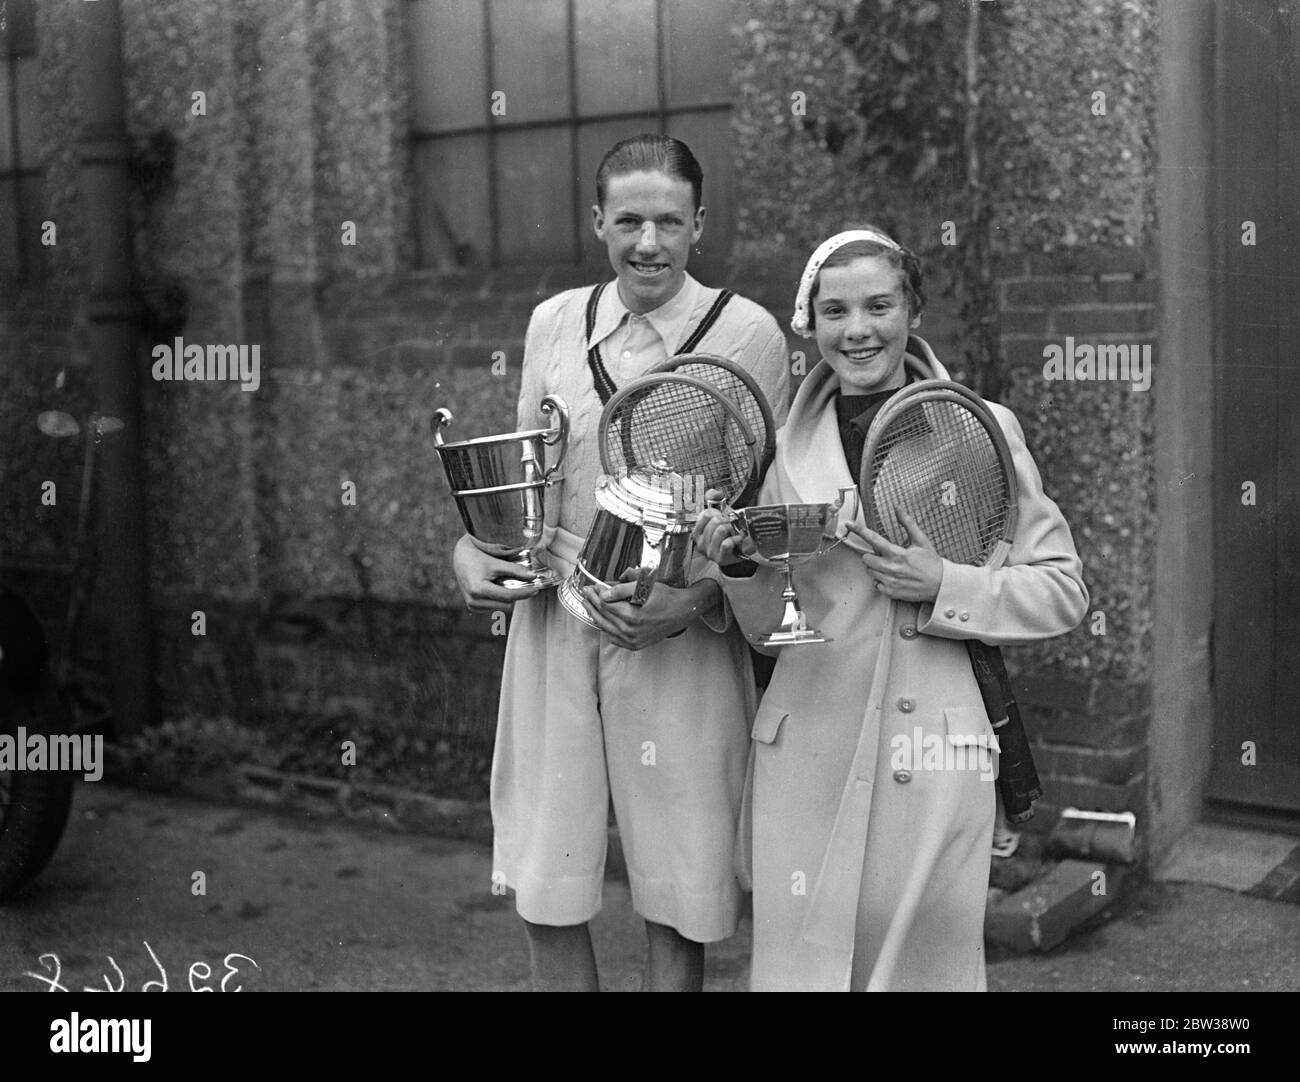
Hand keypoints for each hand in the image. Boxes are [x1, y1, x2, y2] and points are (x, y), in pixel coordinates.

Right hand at [452, 534, 542, 612]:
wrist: (461, 557)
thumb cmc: (477, 557)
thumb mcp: (496, 563)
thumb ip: (515, 570)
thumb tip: (533, 576)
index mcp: (478, 590)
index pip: (508, 596)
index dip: (524, 593)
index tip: (536, 589)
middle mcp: (474, 601)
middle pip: (506, 604)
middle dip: (515, 595)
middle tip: (521, 583)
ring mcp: (473, 606)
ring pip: (501, 607)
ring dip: (507, 597)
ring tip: (502, 582)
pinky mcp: (473, 608)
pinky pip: (494, 606)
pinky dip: (499, 599)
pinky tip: (494, 587)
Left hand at [580, 575, 719, 650]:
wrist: (682, 611)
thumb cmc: (666, 597)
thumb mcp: (645, 586)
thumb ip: (622, 589)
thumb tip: (604, 593)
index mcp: (632, 616)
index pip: (605, 604)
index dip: (596, 594)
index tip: (591, 586)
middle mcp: (630, 631)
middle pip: (603, 616)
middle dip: (592, 603)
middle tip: (586, 594)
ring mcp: (632, 640)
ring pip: (606, 628)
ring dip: (595, 615)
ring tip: (589, 605)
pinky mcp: (635, 645)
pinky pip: (614, 638)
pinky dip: (606, 628)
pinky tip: (602, 620)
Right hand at [691, 502, 755, 566]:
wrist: (741, 550)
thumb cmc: (729, 533)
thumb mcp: (722, 515)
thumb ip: (715, 500)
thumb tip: (714, 492)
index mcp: (698, 532)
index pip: (705, 514)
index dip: (718, 512)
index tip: (722, 516)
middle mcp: (700, 543)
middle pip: (715, 521)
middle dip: (727, 520)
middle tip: (732, 524)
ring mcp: (709, 552)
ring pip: (721, 530)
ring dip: (732, 529)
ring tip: (735, 532)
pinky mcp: (720, 558)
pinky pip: (727, 543)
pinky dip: (736, 539)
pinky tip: (738, 540)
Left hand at [845, 508, 943, 602]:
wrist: (941, 585)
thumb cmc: (932, 564)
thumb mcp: (921, 541)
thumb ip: (908, 524)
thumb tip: (898, 509)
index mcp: (897, 553)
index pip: (873, 539)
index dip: (859, 530)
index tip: (850, 524)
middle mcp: (891, 568)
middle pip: (866, 558)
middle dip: (872, 555)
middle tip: (884, 556)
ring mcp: (890, 581)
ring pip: (870, 571)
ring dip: (876, 568)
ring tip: (891, 567)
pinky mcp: (890, 592)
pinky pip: (876, 584)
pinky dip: (881, 581)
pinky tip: (893, 578)